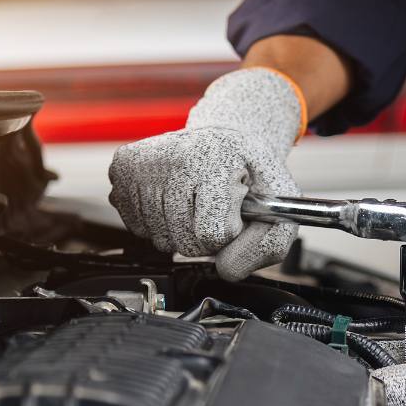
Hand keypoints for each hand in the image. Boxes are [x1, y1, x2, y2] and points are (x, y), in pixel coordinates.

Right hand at [109, 68, 303, 280]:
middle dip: (206, 235)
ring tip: (196, 200)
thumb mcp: (282, 205)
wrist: (226, 137)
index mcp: (217, 160)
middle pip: (186, 242)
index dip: (231, 232)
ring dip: (183, 231)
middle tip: (216, 205)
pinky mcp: (123, 168)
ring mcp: (145, 162)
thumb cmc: (253, 173)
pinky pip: (138, 228)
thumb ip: (268, 246)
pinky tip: (175, 198)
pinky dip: (160, 223)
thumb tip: (226, 269)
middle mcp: (175, 156)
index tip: (236, 208)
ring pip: (161, 240)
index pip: (213, 234)